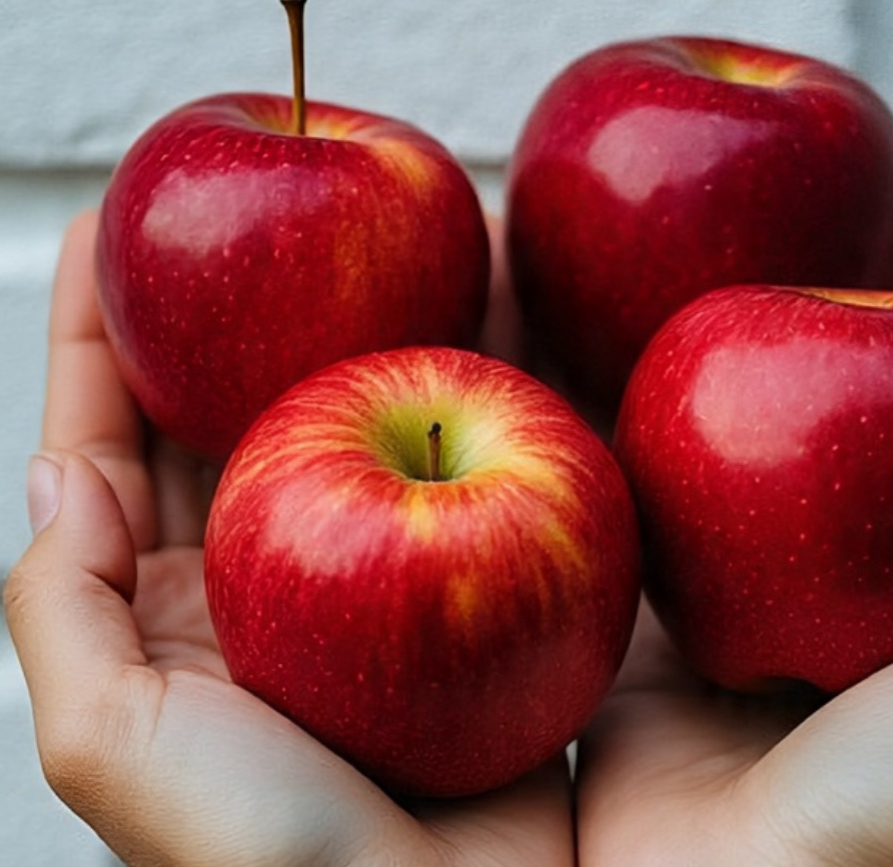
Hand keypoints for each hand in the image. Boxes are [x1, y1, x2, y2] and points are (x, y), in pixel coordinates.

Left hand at [3, 212, 574, 866]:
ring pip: (368, 423)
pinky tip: (500, 330)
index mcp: (172, 608)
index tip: (121, 225)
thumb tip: (59, 467)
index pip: (118, 442)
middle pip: (248, 410)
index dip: (111, 333)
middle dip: (256, 307)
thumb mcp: (117, 750)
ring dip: (382, 331)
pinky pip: (473, 469)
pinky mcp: (472, 588)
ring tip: (403, 237)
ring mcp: (378, 578)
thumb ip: (62, 616)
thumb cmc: (272, 864)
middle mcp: (273, 580)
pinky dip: (481, 396)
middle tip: (276, 208)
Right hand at [574, 169, 892, 866]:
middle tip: (881, 199)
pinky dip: (666, 402)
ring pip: (775, 424)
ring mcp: (763, 577)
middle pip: (887, 398)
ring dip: (780, 332)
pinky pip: (667, 474)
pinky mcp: (666, 594)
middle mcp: (869, 572)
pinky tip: (662, 332)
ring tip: (773, 237)